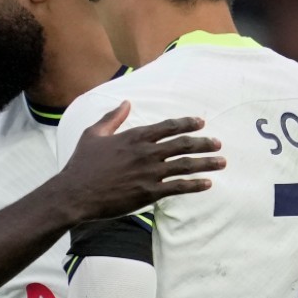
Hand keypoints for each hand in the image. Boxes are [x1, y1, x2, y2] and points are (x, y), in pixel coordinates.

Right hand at [51, 102, 223, 223]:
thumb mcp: (94, 134)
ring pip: (185, 165)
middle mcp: (146, 153)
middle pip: (183, 144)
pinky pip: (178, 187)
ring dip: (206, 163)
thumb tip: (126, 103)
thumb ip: (112, 118)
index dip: (187, 124)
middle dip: (203, 143)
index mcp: (134, 136)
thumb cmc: (82, 164)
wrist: (75, 194)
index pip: (168, 127)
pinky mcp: (149, 193)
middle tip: (218, 143)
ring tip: (221, 162)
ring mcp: (150, 173)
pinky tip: (207, 183)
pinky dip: (195, 185)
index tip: (201, 123)